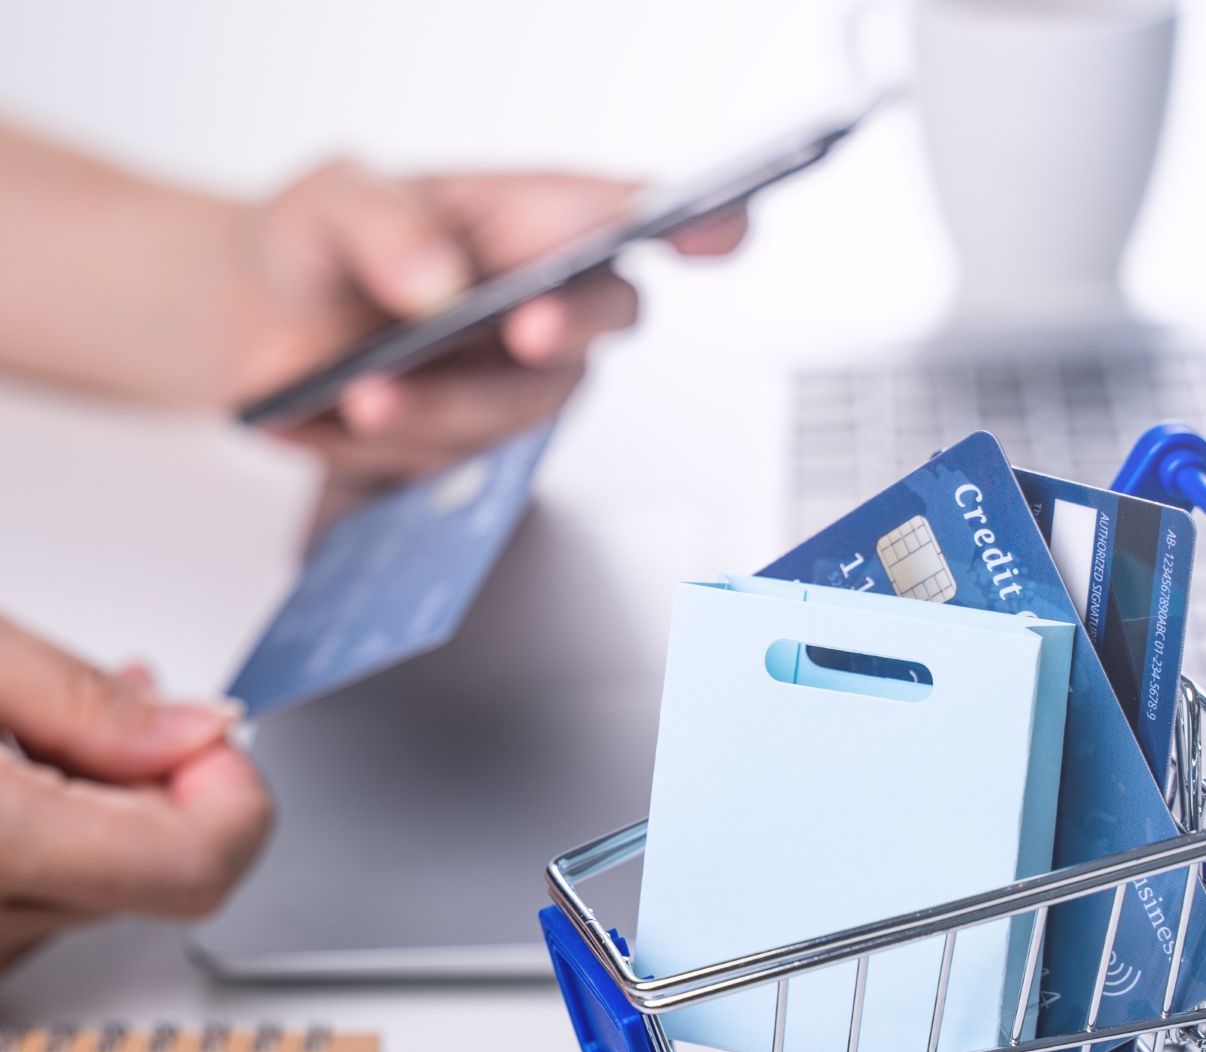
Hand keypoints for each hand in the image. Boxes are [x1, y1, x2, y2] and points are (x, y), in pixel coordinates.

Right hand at [0, 619, 271, 972]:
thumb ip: (78, 699)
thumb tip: (196, 734)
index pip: (194, 865)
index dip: (226, 790)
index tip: (203, 735)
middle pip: (156, 875)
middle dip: (158, 783)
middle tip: (122, 702)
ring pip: (102, 891)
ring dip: (101, 809)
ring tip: (39, 728)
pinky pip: (43, 906)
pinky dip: (54, 843)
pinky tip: (18, 775)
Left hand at [229, 165, 746, 509]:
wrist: (263, 337)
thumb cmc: (321, 251)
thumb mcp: (328, 204)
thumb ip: (381, 226)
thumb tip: (440, 281)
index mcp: (534, 221)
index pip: (635, 216)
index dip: (697, 224)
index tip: (712, 234)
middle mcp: (548, 304)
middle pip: (604, 317)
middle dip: (565, 327)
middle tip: (524, 328)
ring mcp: (522, 385)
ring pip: (520, 408)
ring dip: (442, 405)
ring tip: (362, 393)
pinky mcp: (482, 448)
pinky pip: (459, 461)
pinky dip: (393, 446)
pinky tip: (336, 417)